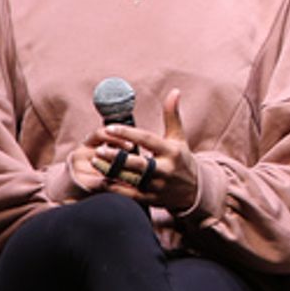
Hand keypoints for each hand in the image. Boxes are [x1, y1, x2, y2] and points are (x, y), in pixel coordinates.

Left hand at [86, 88, 199, 211]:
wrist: (194, 191)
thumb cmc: (182, 159)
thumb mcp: (179, 138)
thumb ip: (172, 115)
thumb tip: (174, 91)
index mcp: (172, 151)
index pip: (147, 140)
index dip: (128, 133)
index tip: (109, 127)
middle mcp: (165, 169)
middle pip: (137, 163)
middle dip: (116, 157)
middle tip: (99, 149)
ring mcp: (158, 186)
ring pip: (130, 179)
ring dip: (110, 171)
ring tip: (95, 162)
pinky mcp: (150, 199)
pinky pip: (128, 194)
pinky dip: (113, 188)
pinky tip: (100, 179)